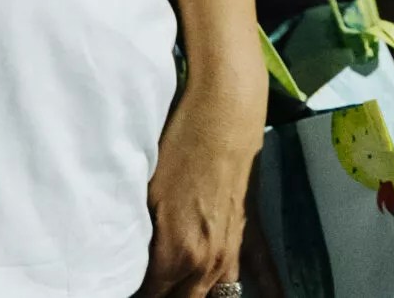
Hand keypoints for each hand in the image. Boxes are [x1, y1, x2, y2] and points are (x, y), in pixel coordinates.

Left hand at [141, 67, 264, 296]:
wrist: (223, 114)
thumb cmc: (179, 146)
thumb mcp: (146, 194)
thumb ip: (138, 237)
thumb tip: (127, 258)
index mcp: (177, 254)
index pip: (150, 294)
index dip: (134, 289)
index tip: (122, 281)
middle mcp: (206, 262)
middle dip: (163, 293)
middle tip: (147, 281)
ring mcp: (230, 250)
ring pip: (211, 294)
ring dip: (191, 293)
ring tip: (176, 285)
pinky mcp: (247, 232)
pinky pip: (259, 273)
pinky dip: (264, 289)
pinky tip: (271, 297)